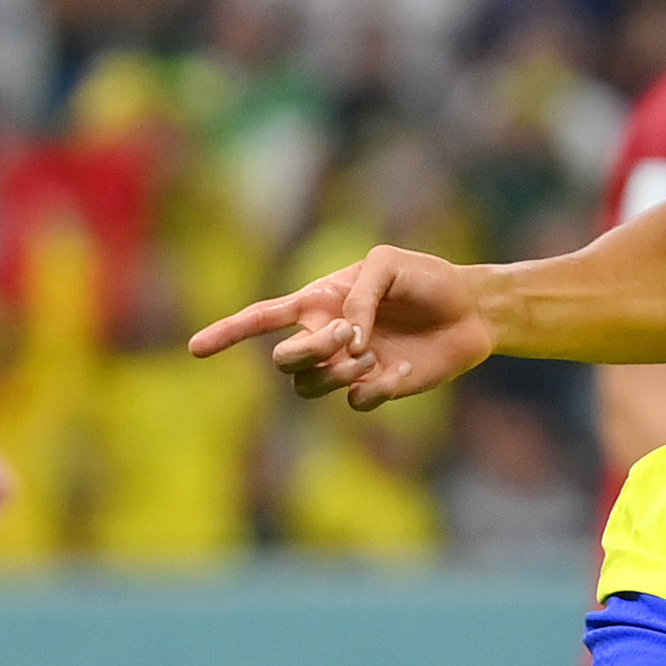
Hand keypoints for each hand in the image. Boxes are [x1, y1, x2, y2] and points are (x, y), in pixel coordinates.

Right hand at [190, 245, 494, 408]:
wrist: (470, 311)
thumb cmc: (426, 279)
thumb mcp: (391, 263)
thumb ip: (361, 292)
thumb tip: (346, 336)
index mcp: (318, 301)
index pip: (262, 318)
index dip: (227, 332)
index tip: (194, 349)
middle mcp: (325, 336)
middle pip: (283, 361)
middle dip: (309, 352)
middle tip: (349, 336)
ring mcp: (347, 367)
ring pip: (310, 387)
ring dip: (336, 372)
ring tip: (369, 355)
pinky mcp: (375, 389)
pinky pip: (354, 402)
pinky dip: (372, 388)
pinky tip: (398, 370)